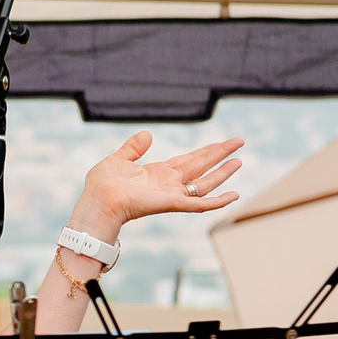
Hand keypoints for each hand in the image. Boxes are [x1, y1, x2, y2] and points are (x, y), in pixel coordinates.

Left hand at [72, 132, 244, 234]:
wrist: (97, 202)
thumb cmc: (102, 186)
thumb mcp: (117, 160)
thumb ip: (133, 148)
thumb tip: (147, 134)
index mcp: (157, 173)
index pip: (189, 159)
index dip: (206, 150)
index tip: (223, 143)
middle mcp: (169, 184)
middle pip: (201, 166)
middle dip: (220, 154)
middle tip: (240, 142)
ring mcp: (173, 194)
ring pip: (206, 183)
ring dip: (223, 172)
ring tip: (240, 161)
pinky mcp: (172, 204)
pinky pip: (201, 204)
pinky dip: (218, 201)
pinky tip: (234, 194)